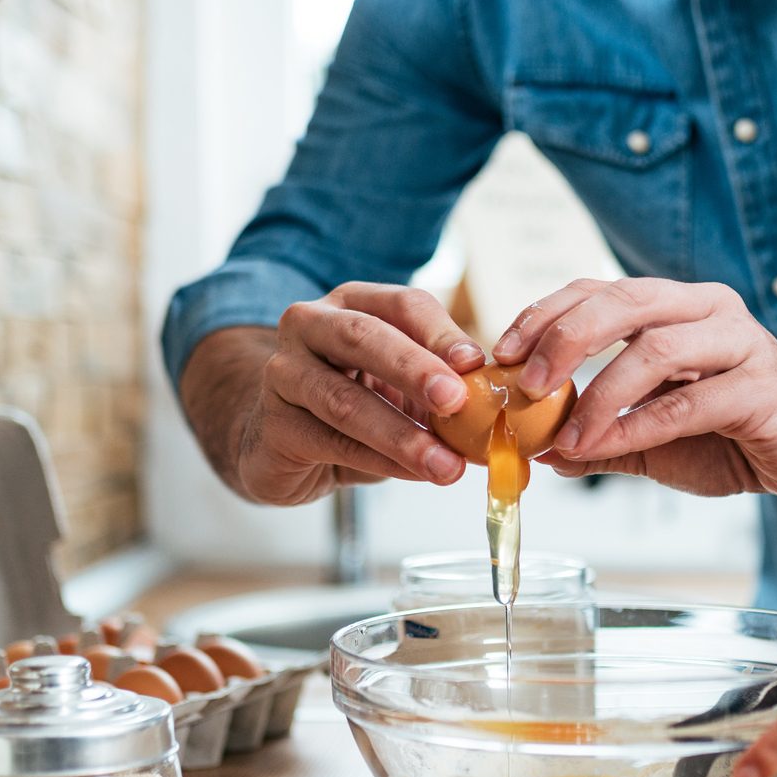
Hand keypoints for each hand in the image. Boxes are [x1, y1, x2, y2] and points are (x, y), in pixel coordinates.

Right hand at [179, 284, 485, 505]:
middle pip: (363, 337)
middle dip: (414, 369)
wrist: (282, 442)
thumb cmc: (353, 402)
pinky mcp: (275, 425)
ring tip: (446, 465)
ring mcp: (284, 373)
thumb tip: (501, 410)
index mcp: (353, 303)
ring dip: (401, 434)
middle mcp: (311, 326)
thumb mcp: (400, 385)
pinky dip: (379, 461)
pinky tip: (412, 474)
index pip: (402, 304)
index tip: (476, 363)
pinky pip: (333, 443)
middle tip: (456, 400)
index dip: (441, 333)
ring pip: (344, 400)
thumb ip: (441, 387)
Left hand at [492, 278, 776, 501]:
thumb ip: (599, 439)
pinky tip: (604, 448)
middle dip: (564, 339)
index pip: (598, 290)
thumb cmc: (735, 435)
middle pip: (624, 301)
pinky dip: (636, 426)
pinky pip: (687, 402)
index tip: (501, 352)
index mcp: (676, 306)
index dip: (545, 314)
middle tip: (524, 383)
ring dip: (599, 393)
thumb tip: (538, 450)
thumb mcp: (651, 439)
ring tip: (565, 434)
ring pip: (655, 347)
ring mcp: (739, 342)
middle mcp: (707, 309)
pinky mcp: (760, 386)